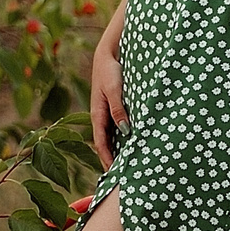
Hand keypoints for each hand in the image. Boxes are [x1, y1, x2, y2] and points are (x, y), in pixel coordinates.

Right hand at [90, 32, 128, 165]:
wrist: (108, 53)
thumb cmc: (110, 70)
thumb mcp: (114, 89)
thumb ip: (118, 109)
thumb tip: (125, 130)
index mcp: (97, 115)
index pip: (101, 144)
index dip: (107, 159)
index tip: (115, 174)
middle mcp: (100, 116)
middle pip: (105, 144)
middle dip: (111, 160)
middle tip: (121, 177)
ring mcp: (106, 112)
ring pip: (111, 137)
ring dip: (117, 150)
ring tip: (127, 165)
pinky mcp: (113, 107)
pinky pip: (116, 128)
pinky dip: (122, 139)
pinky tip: (131, 144)